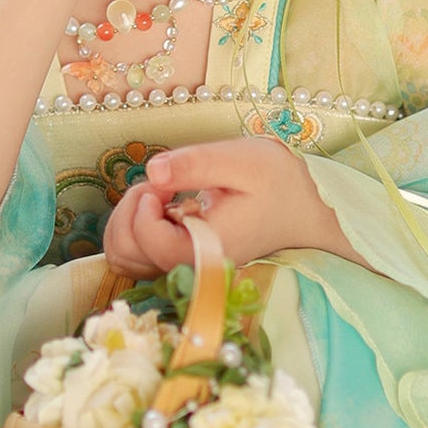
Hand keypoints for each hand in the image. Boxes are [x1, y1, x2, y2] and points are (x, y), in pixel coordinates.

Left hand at [100, 138, 355, 275]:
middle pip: (125, 254)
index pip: (150, 243)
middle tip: (161, 186)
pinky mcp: (179, 261)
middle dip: (130, 211)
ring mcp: (183, 267)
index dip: (143, 208)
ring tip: (158, 195)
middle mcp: (192, 267)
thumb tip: (152, 170)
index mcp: (208, 248)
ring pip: (123, 257)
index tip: (166, 184)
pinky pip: (136, 255)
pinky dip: (134, 228)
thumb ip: (196, 164)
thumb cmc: (278, 182)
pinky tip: (159, 207)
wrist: (304, 208)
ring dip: (127, 219)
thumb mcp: (242, 160)